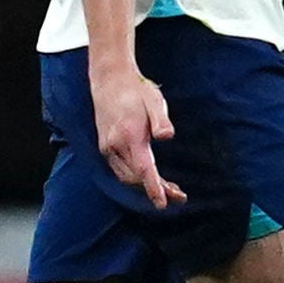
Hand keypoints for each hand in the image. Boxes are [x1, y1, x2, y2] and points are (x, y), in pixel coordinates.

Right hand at [92, 63, 182, 206]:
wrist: (109, 79)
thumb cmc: (137, 90)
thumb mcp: (154, 100)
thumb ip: (160, 120)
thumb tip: (167, 136)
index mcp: (129, 135)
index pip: (142, 169)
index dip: (153, 188)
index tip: (162, 203)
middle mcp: (114, 145)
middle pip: (136, 177)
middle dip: (156, 189)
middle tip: (178, 195)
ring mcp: (107, 147)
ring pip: (127, 176)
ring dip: (146, 184)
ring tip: (169, 188)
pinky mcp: (105, 146)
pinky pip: (120, 169)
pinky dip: (135, 176)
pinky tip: (149, 176)